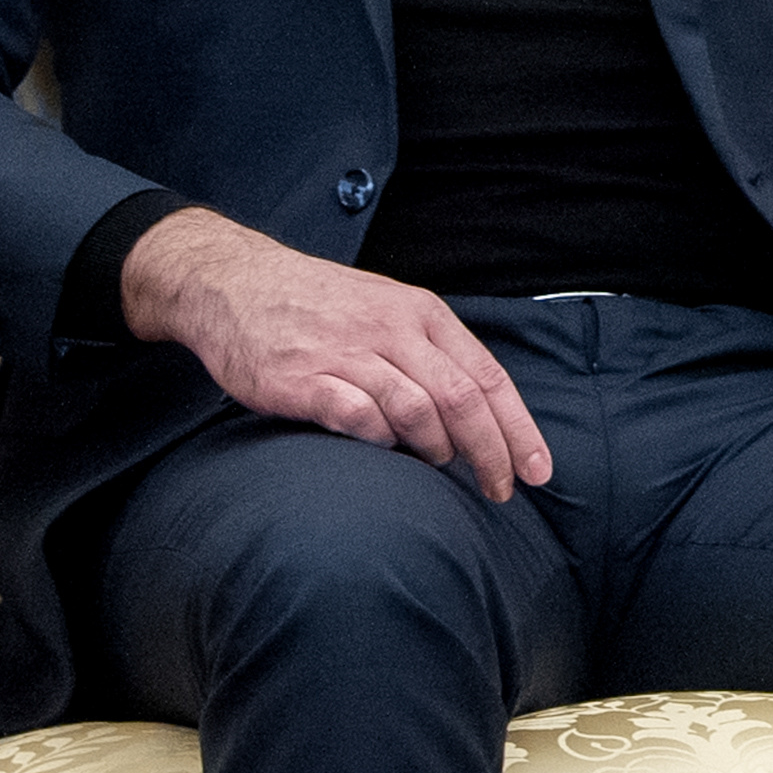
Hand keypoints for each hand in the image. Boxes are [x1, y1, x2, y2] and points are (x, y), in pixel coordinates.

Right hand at [121, 208, 551, 499]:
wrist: (234, 282)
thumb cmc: (322, 306)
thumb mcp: (390, 309)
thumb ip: (433, 354)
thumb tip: (481, 414)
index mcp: (422, 314)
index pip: (488, 377)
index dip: (519, 428)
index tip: (538, 470)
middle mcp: (391, 331)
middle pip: (461, 399)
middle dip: (492, 452)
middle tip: (502, 490)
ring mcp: (345, 354)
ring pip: (416, 408)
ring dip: (437, 448)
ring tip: (439, 466)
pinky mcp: (301, 379)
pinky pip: (356, 416)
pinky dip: (378, 440)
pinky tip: (382, 450)